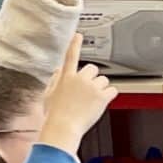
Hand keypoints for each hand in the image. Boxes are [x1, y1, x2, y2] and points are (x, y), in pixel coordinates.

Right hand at [37, 37, 115, 153]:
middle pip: (92, 68)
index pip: (71, 56)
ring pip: (104, 80)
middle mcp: (79, 78)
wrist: (63, 127)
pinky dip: (110, 95)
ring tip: (92, 100)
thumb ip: (54, 80)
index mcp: (65, 77)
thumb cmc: (55, 114)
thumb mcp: (49, 94)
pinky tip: (102, 102)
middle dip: (92, 78)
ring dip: (101, 87)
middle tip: (87, 91)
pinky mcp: (102, 96)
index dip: (75, 44)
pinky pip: (113, 90)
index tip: (78, 35)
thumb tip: (59, 71)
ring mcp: (92, 87)